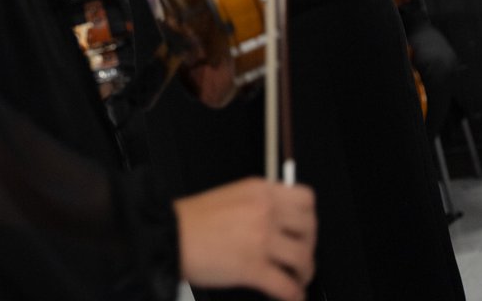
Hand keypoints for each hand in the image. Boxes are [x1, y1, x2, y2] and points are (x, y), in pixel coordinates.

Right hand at [175, 178, 315, 300]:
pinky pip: (286, 285)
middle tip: (303, 256)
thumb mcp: (233, 196)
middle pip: (309, 228)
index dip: (310, 218)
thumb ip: (259, 204)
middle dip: (310, 246)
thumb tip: (280, 220)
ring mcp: (260, 238)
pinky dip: (294, 295)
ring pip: (303, 258)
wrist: (171, 235)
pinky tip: (291, 296)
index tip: (305, 229)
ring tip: (297, 278)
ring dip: (304, 273)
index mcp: (259, 190)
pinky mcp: (252, 267)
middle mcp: (264, 210)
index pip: (306, 198)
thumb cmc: (194, 219)